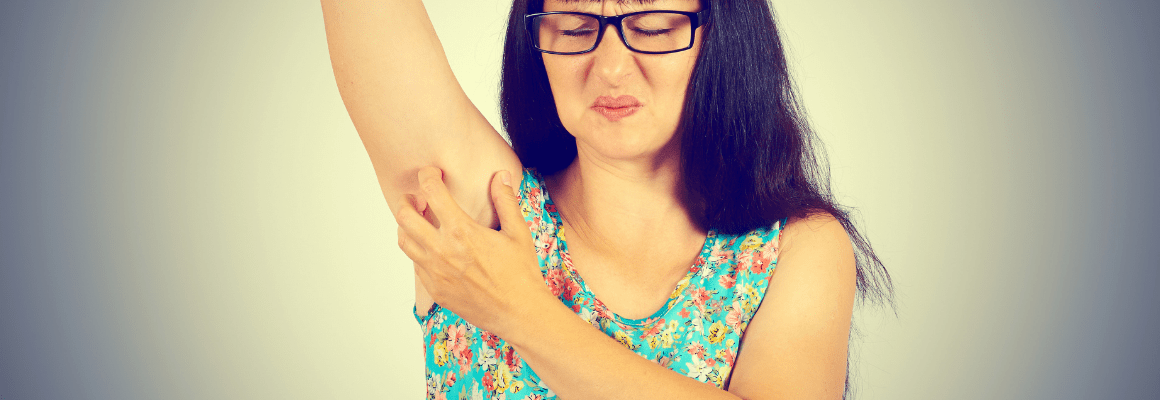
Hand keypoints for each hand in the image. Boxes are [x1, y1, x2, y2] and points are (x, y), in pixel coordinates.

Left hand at [395, 167, 549, 338]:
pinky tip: (432, 248)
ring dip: (407, 226)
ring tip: (418, 221)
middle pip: (405, 216)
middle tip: (416, 198)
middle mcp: (442, 250)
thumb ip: (505, 201)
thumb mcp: (518, 233)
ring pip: (404, 241)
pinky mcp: (435, 290)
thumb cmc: (522, 273)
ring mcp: (435, 272)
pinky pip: (415, 265)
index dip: (428, 176)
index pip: (432, 192)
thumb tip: (501, 175)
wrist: (519, 314)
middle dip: (407, 200)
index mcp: (462, 231)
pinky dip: (418, 251)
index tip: (431, 174)